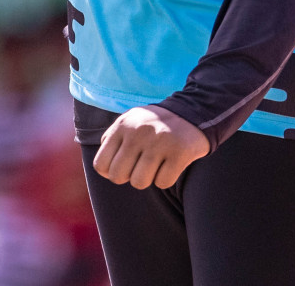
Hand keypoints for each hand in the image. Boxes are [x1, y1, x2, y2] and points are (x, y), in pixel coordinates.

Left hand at [92, 105, 209, 189]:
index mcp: (122, 125)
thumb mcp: (130, 122)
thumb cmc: (155, 125)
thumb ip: (112, 139)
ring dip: (149, 178)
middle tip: (142, 166)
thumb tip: (102, 168)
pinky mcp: (179, 152)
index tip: (125, 166)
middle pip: (118, 176)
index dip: (111, 172)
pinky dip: (166, 178)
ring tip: (157, 164)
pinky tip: (171, 163)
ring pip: (139, 182)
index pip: (100, 164)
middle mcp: (138, 132)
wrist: (194, 112)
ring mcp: (159, 142)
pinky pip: (163, 183)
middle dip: (129, 177)